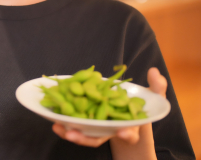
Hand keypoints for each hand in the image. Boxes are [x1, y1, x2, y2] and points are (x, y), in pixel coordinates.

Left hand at [52, 67, 167, 146]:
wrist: (129, 116)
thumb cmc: (140, 106)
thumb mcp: (152, 98)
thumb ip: (156, 87)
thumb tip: (154, 71)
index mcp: (130, 126)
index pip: (130, 132)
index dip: (126, 133)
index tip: (122, 132)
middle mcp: (111, 130)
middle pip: (100, 138)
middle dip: (86, 138)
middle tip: (73, 135)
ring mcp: (98, 129)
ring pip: (84, 135)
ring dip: (70, 133)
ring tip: (56, 127)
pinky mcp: (86, 124)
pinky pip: (75, 127)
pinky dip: (64, 125)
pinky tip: (52, 119)